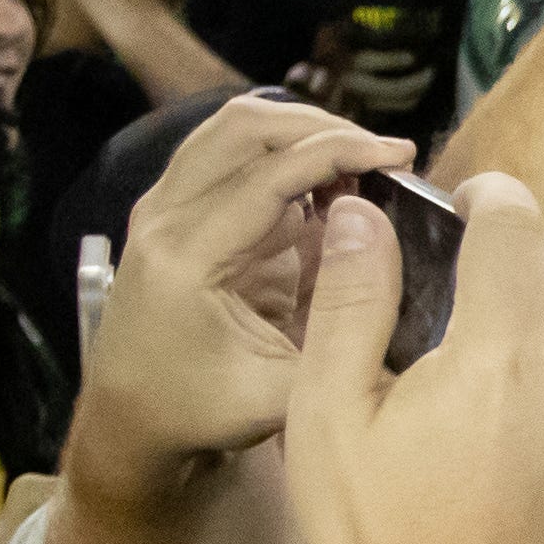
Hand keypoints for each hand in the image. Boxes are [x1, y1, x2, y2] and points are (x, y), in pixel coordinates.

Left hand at [72, 100, 409, 471]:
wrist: (129, 416)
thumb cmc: (198, 410)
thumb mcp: (282, 395)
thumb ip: (343, 343)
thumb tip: (414, 298)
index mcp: (185, 258)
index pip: (268, 174)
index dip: (340, 152)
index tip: (400, 156)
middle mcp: (162, 218)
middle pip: (243, 126)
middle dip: (323, 127)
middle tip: (384, 153)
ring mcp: (162, 207)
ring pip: (233, 129)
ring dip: (301, 132)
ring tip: (360, 162)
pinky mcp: (175, 209)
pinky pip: (230, 154)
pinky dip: (283, 153)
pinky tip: (329, 185)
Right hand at [285, 173, 543, 543]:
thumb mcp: (327, 417)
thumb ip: (349, 305)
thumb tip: (363, 220)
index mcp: (499, 357)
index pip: (519, 228)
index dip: (492, 196)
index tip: (468, 200)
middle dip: (543, 257)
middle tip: (488, 279)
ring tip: (523, 344)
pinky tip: (538, 418)